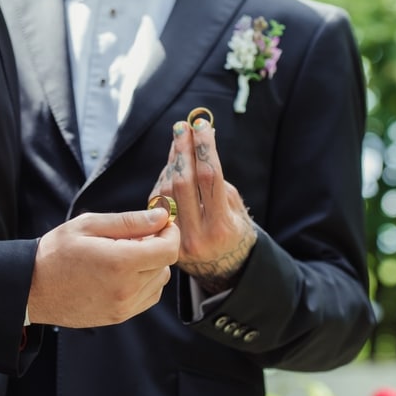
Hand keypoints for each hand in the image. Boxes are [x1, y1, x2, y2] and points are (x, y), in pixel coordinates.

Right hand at [28, 208, 178, 327]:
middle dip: (157, 246)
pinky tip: (123, 273)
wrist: (33, 288)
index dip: (170, 232)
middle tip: (132, 237)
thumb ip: (130, 221)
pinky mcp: (119, 317)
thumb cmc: (56, 252)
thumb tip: (161, 217)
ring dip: (151, 265)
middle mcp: (126, 288)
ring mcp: (123, 307)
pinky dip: (144, 282)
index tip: (160, 223)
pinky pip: (148, 297)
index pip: (168, 249)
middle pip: (164, 264)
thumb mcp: (89, 225)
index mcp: (120, 262)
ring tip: (124, 256)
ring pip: (158, 281)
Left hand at [150, 117, 255, 293]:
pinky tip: (172, 166)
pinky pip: (158, 203)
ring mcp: (176, 241)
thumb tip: (200, 146)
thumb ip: (218, 183)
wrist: (225, 270)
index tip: (201, 125)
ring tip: (179, 141)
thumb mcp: (236, 210)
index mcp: (222, 227)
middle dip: (182, 150)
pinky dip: (164, 180)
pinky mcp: (162, 240)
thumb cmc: (235, 232)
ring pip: (166, 191)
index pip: (209, 177)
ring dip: (171, 162)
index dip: (204, 147)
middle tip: (182, 127)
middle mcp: (197, 236)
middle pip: (183, 182)